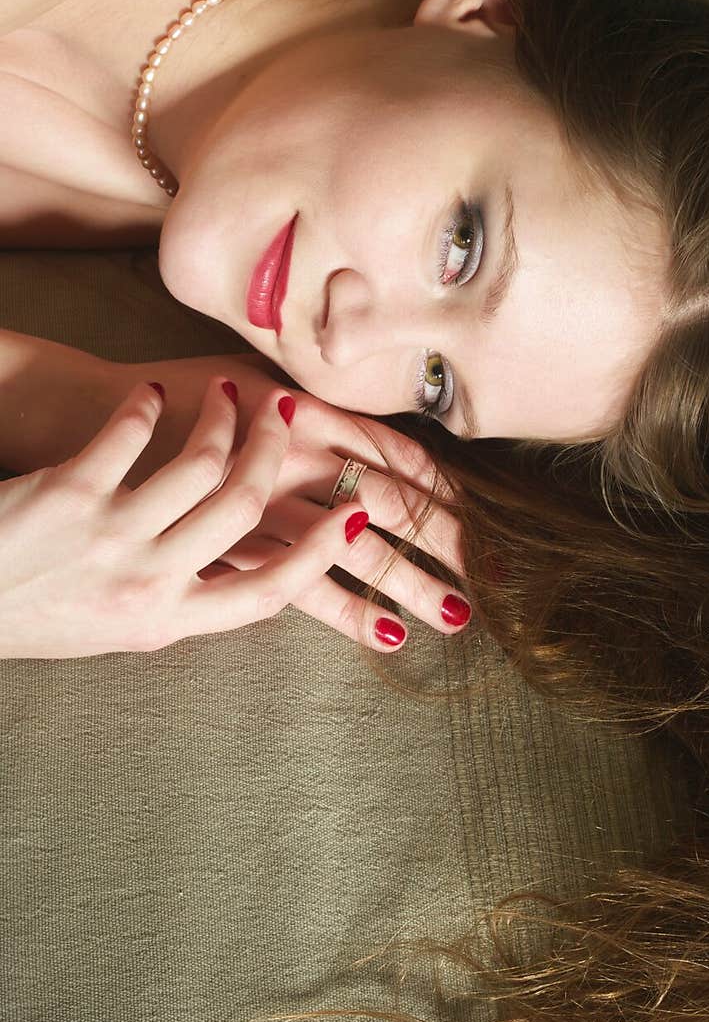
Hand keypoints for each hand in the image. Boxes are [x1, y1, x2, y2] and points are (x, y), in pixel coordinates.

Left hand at [0, 377, 388, 659]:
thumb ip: (183, 597)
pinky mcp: (71, 490)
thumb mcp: (122, 627)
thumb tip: (249, 562)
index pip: (268, 593)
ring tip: (226, 394)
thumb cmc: (39, 612)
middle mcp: (147, 581)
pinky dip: (147, 407)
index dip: (322, 554)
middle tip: (281, 418)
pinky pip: (133, 432)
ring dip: (223, 417)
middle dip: (273, 451)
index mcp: (166, 620)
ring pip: (202, 462)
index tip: (357, 517)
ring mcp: (111, 535)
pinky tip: (150, 396)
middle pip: (244, 506)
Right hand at [199, 388, 471, 644]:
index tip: (490, 522)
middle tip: (495, 578)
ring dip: (412, 584)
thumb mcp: (261, 377)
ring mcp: (274, 503)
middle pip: (394, 504)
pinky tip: (386, 634)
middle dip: (448, 543)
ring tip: (456, 616)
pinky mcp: (240, 544)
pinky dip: (347, 610)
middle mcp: (304, 456)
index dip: (448, 492)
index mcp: (318, 413)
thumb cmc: (190, 396)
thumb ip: (313, 400)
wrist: (110, 420)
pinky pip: (303, 585)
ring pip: (358, 550)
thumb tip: (363, 422)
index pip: (402, 456)